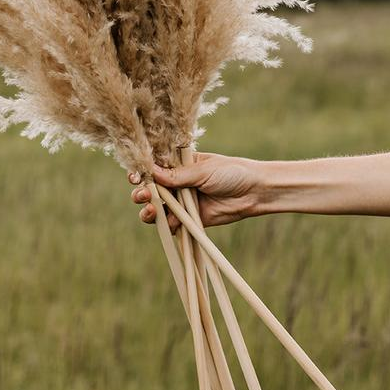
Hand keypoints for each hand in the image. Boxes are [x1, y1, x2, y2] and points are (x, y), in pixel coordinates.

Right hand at [128, 152, 264, 229]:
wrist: (254, 192)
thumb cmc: (231, 172)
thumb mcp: (203, 170)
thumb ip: (178, 175)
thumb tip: (151, 172)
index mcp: (179, 164)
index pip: (153, 166)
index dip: (141, 171)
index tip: (135, 176)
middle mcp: (177, 182)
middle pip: (151, 189)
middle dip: (143, 192)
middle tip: (144, 194)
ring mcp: (182, 201)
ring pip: (157, 208)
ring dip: (149, 210)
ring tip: (152, 210)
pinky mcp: (189, 219)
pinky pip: (172, 224)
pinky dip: (166, 225)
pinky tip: (168, 222)